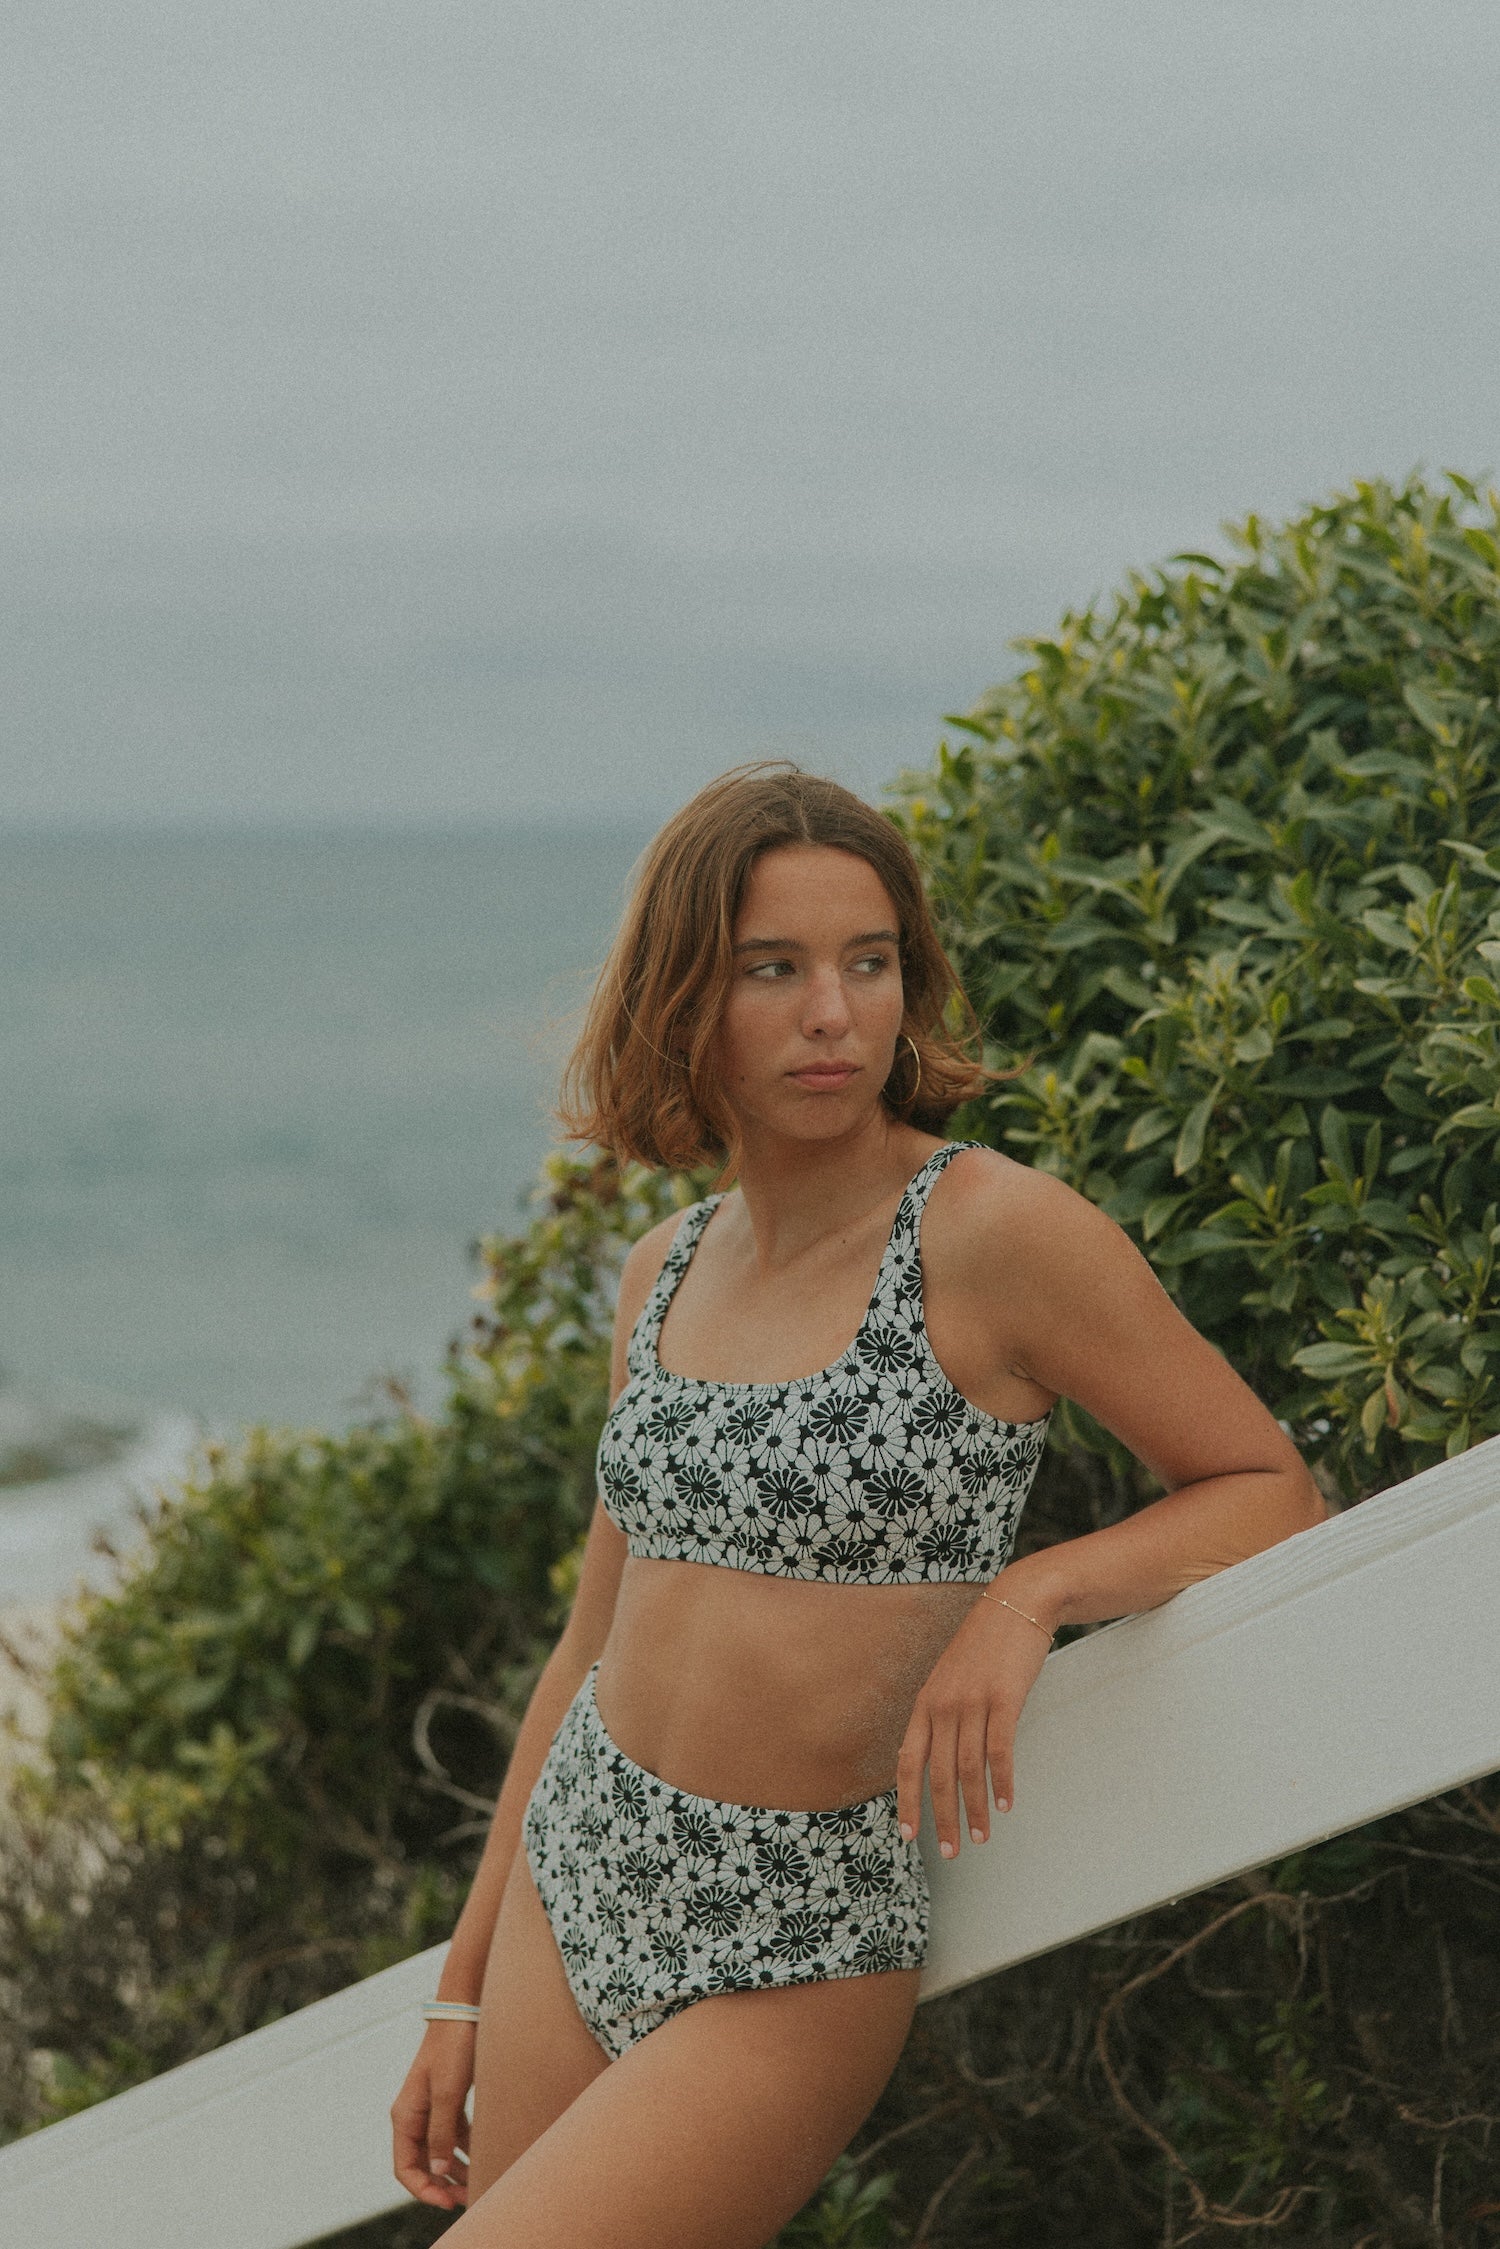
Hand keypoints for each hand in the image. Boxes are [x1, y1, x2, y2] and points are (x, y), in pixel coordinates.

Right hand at [391, 2020, 475, 2208]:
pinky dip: (466, 2148)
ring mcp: (431, 2107)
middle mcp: (415, 2115)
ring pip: (440, 2151)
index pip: (405, 2168)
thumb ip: (441, 2134)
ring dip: (456, 2170)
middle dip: (443, 2184)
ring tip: (481, 2181)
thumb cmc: (453, 2048)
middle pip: (423, 2163)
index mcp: (405, 2117)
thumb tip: (436, 2172)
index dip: (424, 2190)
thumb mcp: (448, 2094)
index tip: (448, 2202)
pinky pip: (454, 2134)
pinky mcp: (448, 2099)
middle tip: (469, 2197)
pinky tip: (485, 2156)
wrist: (464, 2011)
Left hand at [895, 1594, 1052, 1857]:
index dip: (907, 1801)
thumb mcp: (952, 1677)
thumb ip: (943, 1713)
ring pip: (969, 1769)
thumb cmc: (986, 1646)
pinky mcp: (1003, 1698)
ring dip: (975, 1809)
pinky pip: (999, 1750)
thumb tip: (939, 1755)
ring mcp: (972, 1701)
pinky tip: (1005, 1805)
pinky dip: (1001, 1782)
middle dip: (942, 1817)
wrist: (1017, 1604)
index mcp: (926, 1702)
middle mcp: (943, 1704)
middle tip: (951, 1852)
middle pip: (938, 1774)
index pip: (908, 1761)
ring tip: (981, 1838)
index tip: (910, 1836)